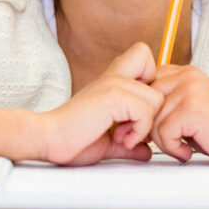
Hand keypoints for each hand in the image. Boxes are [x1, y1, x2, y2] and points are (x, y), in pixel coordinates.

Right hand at [37, 43, 162, 165]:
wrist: (49, 139)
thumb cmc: (72, 139)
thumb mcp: (108, 141)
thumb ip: (129, 142)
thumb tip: (145, 151)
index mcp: (112, 80)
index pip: (145, 57)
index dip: (151, 81)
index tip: (137, 109)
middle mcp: (114, 76)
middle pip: (159, 79)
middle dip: (153, 110)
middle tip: (133, 127)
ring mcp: (114, 84)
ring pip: (157, 98)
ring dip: (145, 124)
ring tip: (123, 135)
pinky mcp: (113, 96)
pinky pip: (146, 112)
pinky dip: (138, 132)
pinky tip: (120, 138)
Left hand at [149, 64, 208, 165]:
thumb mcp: (192, 105)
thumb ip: (168, 100)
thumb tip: (133, 111)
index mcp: (184, 72)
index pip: (145, 85)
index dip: (145, 109)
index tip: (152, 129)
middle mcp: (185, 76)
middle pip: (144, 102)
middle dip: (149, 127)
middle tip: (166, 142)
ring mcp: (188, 90)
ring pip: (151, 119)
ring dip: (163, 141)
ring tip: (181, 146)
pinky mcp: (191, 109)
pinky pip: (162, 132)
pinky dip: (172, 148)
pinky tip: (187, 151)